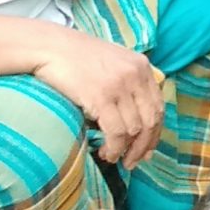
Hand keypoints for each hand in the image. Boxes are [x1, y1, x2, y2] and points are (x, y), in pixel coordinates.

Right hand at [33, 28, 166, 169]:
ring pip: (134, 129)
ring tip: (112, 156)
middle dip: (143, 147)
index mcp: (142, 66)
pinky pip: (117, 132)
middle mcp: (136, 75)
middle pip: (151, 120)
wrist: (50, 47)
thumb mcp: (113, 62)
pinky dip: (114, 148)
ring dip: (125, 150)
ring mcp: (120, 85)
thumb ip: (129, 82)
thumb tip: (136, 120)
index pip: (158, 106)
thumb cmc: (77, 58)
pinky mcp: (102, 97)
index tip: (146, 149)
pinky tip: (106, 152)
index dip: (155, 133)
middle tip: (132, 162)